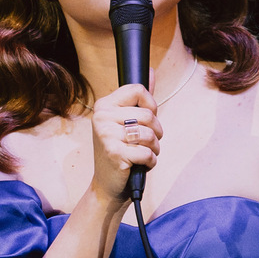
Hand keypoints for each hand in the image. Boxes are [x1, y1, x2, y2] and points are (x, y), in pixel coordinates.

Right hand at [89, 84, 159, 206]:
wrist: (107, 185)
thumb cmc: (120, 152)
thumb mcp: (127, 123)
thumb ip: (139, 99)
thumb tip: (151, 72)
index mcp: (104, 105)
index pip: (138, 89)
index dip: (151, 105)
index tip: (147, 120)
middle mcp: (102, 117)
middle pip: (147, 114)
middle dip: (156, 132)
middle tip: (147, 142)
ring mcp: (106, 135)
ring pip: (149, 134)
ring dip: (154, 148)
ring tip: (144, 153)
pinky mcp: (114, 153)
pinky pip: (147, 152)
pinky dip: (150, 161)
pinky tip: (140, 164)